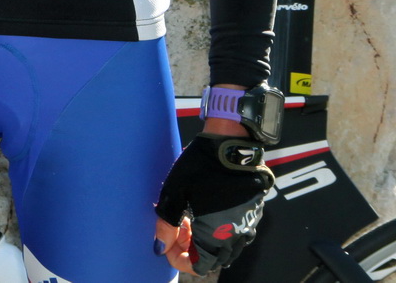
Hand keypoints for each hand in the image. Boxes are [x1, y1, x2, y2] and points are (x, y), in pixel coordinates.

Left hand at [154, 131, 272, 274]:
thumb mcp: (175, 193)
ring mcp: (247, 225)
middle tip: (174, 228)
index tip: (166, 243)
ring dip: (203, 241)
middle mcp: (236, 235)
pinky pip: (234, 234)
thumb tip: (160, 247)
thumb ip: (166, 223)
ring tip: (186, 219)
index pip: (199, 265)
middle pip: (211, 258)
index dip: (179, 259)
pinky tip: (202, 213)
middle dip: (189, 250)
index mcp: (216, 234)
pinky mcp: (252, 213)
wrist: (231, 145)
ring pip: (224, 248)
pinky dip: (216, 232)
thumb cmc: (199, 167)